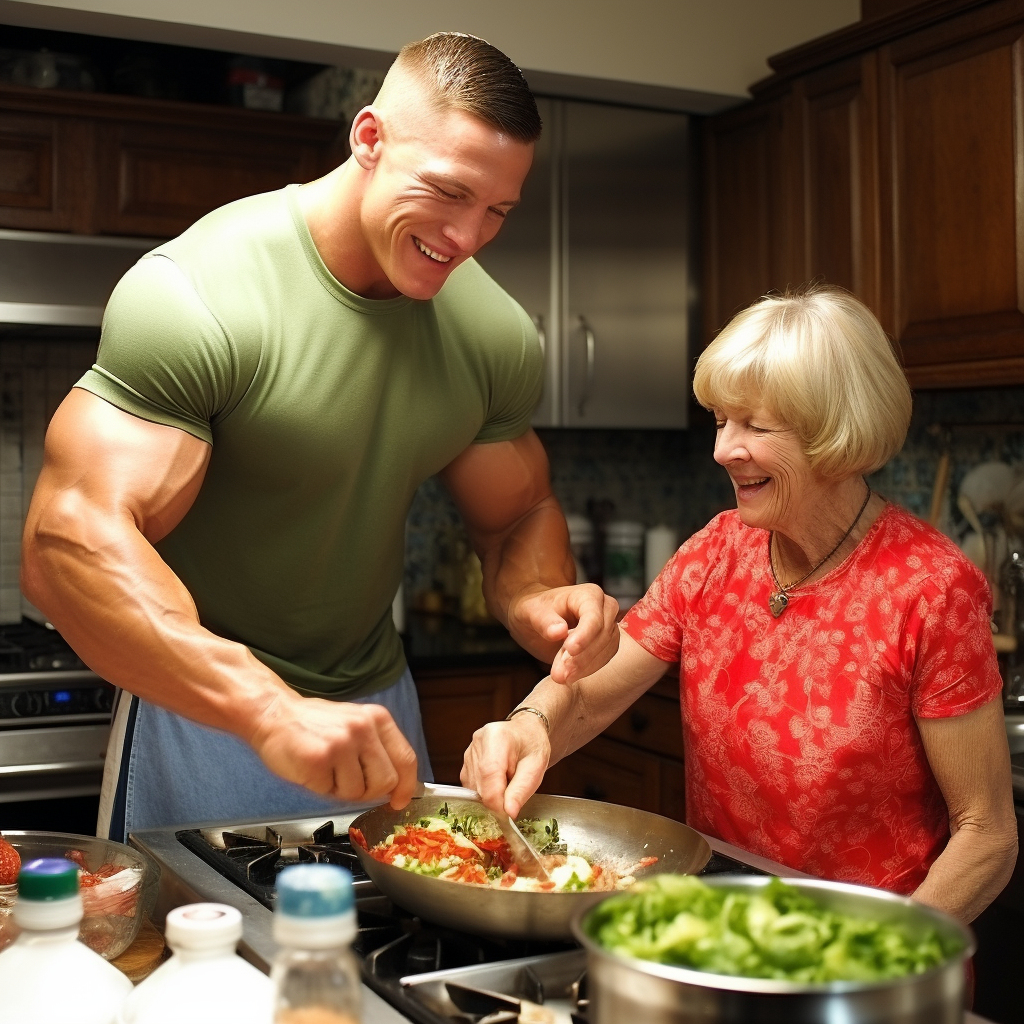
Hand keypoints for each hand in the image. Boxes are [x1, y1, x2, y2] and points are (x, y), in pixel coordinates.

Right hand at [249, 691, 418, 808]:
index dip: (406, 787)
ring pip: (358, 792)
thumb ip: (377, 751)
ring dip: (341, 790)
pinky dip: (321, 789)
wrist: (273, 714)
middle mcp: (363, 728)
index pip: (406, 759)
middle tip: (347, 781)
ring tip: (326, 769)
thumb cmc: (313, 725)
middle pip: (386, 782)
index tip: (398, 801)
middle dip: (368, 792)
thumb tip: (397, 786)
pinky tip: (312, 770)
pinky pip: (331, 793)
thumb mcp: (355, 726)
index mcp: (377, 718)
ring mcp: (342, 742)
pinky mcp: (320, 758)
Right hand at [461, 714, 550, 818]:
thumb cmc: (531, 746)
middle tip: (513, 796)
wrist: (524, 733)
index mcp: (497, 737)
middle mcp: (478, 742)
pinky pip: (471, 787)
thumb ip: (522, 790)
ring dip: (491, 795)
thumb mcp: (536, 767)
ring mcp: (469, 752)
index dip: (497, 800)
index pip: (489, 774)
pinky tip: (498, 782)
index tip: (508, 813)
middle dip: (496, 799)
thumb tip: (509, 812)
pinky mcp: (465, 763)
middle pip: (480, 784)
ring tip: (507, 783)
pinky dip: (485, 791)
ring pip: (474, 789)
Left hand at [508, 583, 618, 683]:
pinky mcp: (607, 644)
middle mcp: (604, 608)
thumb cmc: (537, 609)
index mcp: (588, 594)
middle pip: (602, 636)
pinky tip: (569, 673)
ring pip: (605, 651)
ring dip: (583, 667)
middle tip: (559, 673)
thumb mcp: (532, 611)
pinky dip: (586, 670)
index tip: (570, 650)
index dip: (584, 635)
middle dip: (581, 657)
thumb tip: (558, 631)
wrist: (539, 616)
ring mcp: (608, 626)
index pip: (593, 617)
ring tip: (560, 675)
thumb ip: (544, 621)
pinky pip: (602, 660)